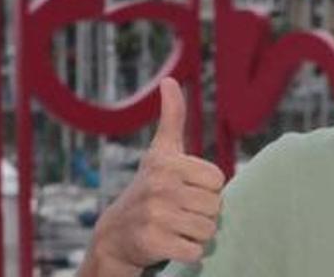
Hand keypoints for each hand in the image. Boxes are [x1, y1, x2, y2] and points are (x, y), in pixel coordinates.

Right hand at [79, 78, 224, 276]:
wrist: (115, 233)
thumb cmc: (149, 186)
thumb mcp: (160, 151)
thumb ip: (172, 116)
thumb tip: (170, 79)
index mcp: (168, 162)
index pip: (218, 180)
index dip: (206, 188)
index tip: (185, 189)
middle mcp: (160, 186)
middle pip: (215, 206)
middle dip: (202, 213)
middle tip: (180, 211)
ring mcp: (155, 215)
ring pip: (208, 230)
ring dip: (197, 234)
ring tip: (176, 227)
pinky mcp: (153, 243)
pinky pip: (196, 253)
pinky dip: (189, 253)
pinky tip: (172, 244)